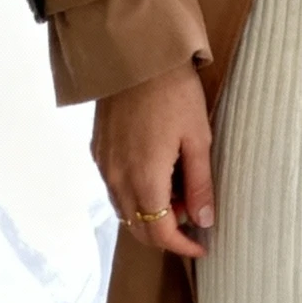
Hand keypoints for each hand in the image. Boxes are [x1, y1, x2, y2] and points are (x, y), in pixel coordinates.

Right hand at [92, 62, 214, 258]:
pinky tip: (158, 173)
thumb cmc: (173, 92)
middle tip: (195, 212)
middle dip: (167, 232)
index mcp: (144, 179)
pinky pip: (115, 189)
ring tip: (180, 188)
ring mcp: (103, 166)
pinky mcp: (97, 151)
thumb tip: (204, 220)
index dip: (182, 247)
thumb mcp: (198, 139)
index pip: (159, 234)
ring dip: (151, 213)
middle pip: (138, 229)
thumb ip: (200, 184)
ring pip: (125, 210)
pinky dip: (136, 194)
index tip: (202, 246)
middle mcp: (116, 179)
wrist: (134, 55)